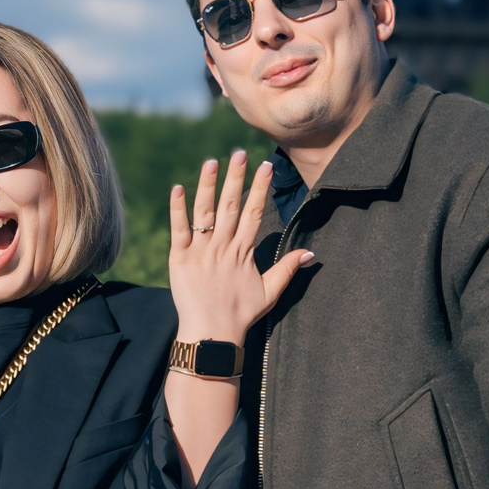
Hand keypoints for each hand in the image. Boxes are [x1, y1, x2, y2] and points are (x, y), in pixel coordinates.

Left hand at [167, 148, 311, 343]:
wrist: (211, 334)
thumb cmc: (241, 314)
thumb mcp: (269, 291)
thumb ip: (287, 268)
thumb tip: (310, 253)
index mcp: (243, 251)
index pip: (254, 212)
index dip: (260, 188)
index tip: (266, 166)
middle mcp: (223, 246)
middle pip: (231, 205)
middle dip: (236, 178)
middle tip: (240, 153)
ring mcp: (201, 251)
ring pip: (205, 212)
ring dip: (208, 185)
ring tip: (211, 162)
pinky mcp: (179, 258)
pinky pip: (179, 229)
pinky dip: (178, 209)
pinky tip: (178, 188)